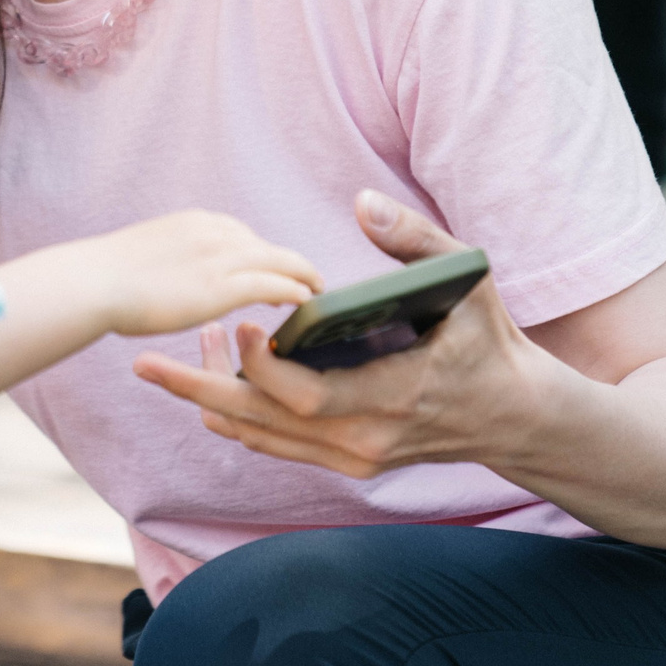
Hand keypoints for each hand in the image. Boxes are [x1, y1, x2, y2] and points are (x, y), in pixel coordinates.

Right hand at [86, 210, 320, 336]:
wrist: (93, 283)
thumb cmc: (105, 277)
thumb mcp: (144, 255)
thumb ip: (167, 260)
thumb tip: (164, 276)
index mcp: (193, 223)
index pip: (239, 234)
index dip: (261, 253)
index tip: (273, 267)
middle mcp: (212, 232)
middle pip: (263, 245)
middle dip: (289, 261)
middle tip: (309, 278)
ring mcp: (218, 258)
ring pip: (277, 260)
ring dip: (302, 274)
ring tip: (318, 290)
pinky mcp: (220, 287)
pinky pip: (272, 283)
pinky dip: (294, 289)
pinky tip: (306, 300)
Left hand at [131, 191, 552, 478]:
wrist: (518, 418)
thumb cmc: (492, 344)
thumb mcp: (470, 283)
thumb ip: (417, 242)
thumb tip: (363, 204)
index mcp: (396, 396)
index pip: (310, 397)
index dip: (262, 369)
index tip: (234, 326)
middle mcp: (369, 439)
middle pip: (267, 425)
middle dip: (202, 389)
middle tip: (147, 362)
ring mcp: (357, 458)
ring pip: (267, 439)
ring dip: (214, 402)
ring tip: (166, 366)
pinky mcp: (351, 461)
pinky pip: (281, 446)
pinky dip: (242, 418)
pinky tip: (210, 386)